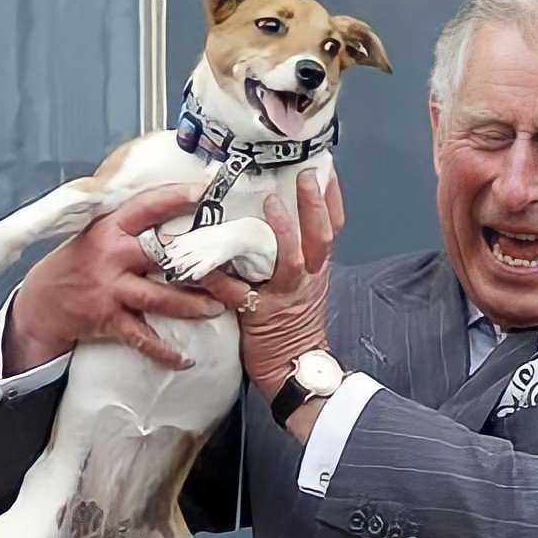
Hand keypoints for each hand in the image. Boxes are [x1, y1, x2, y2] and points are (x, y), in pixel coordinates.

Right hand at [6, 184, 251, 372]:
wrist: (40, 305)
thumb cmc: (75, 265)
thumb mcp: (95, 235)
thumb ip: (128, 226)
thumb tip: (170, 209)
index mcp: (109, 229)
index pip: (146, 206)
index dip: (175, 197)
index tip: (203, 190)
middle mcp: (111, 255)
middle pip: (164, 256)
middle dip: (202, 266)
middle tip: (234, 271)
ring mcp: (110, 289)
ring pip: (160, 297)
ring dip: (193, 305)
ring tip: (220, 308)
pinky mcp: (107, 319)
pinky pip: (141, 338)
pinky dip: (163, 351)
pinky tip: (185, 359)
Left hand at [241, 169, 344, 400]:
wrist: (294, 368)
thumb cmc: (295, 327)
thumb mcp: (305, 287)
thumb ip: (295, 257)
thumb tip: (277, 220)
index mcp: (317, 271)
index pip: (333, 229)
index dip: (331, 199)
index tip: (325, 169)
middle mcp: (307, 280)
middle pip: (320, 237)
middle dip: (315, 205)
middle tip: (305, 175)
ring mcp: (285, 296)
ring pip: (292, 259)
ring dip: (283, 230)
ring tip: (271, 203)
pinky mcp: (260, 314)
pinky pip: (239, 292)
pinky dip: (221, 278)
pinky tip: (204, 264)